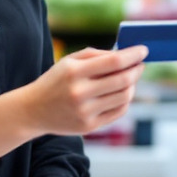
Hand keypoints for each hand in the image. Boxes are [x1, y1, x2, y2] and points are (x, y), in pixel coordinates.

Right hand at [23, 46, 147, 136]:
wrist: (33, 110)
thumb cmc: (55, 81)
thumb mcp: (69, 61)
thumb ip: (96, 55)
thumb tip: (126, 54)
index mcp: (74, 72)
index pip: (114, 62)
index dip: (133, 55)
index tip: (143, 50)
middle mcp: (80, 93)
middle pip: (123, 80)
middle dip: (137, 70)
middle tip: (140, 64)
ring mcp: (85, 112)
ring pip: (124, 97)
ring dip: (133, 85)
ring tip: (130, 78)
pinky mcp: (89, 126)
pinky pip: (119, 111)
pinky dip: (125, 100)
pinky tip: (122, 93)